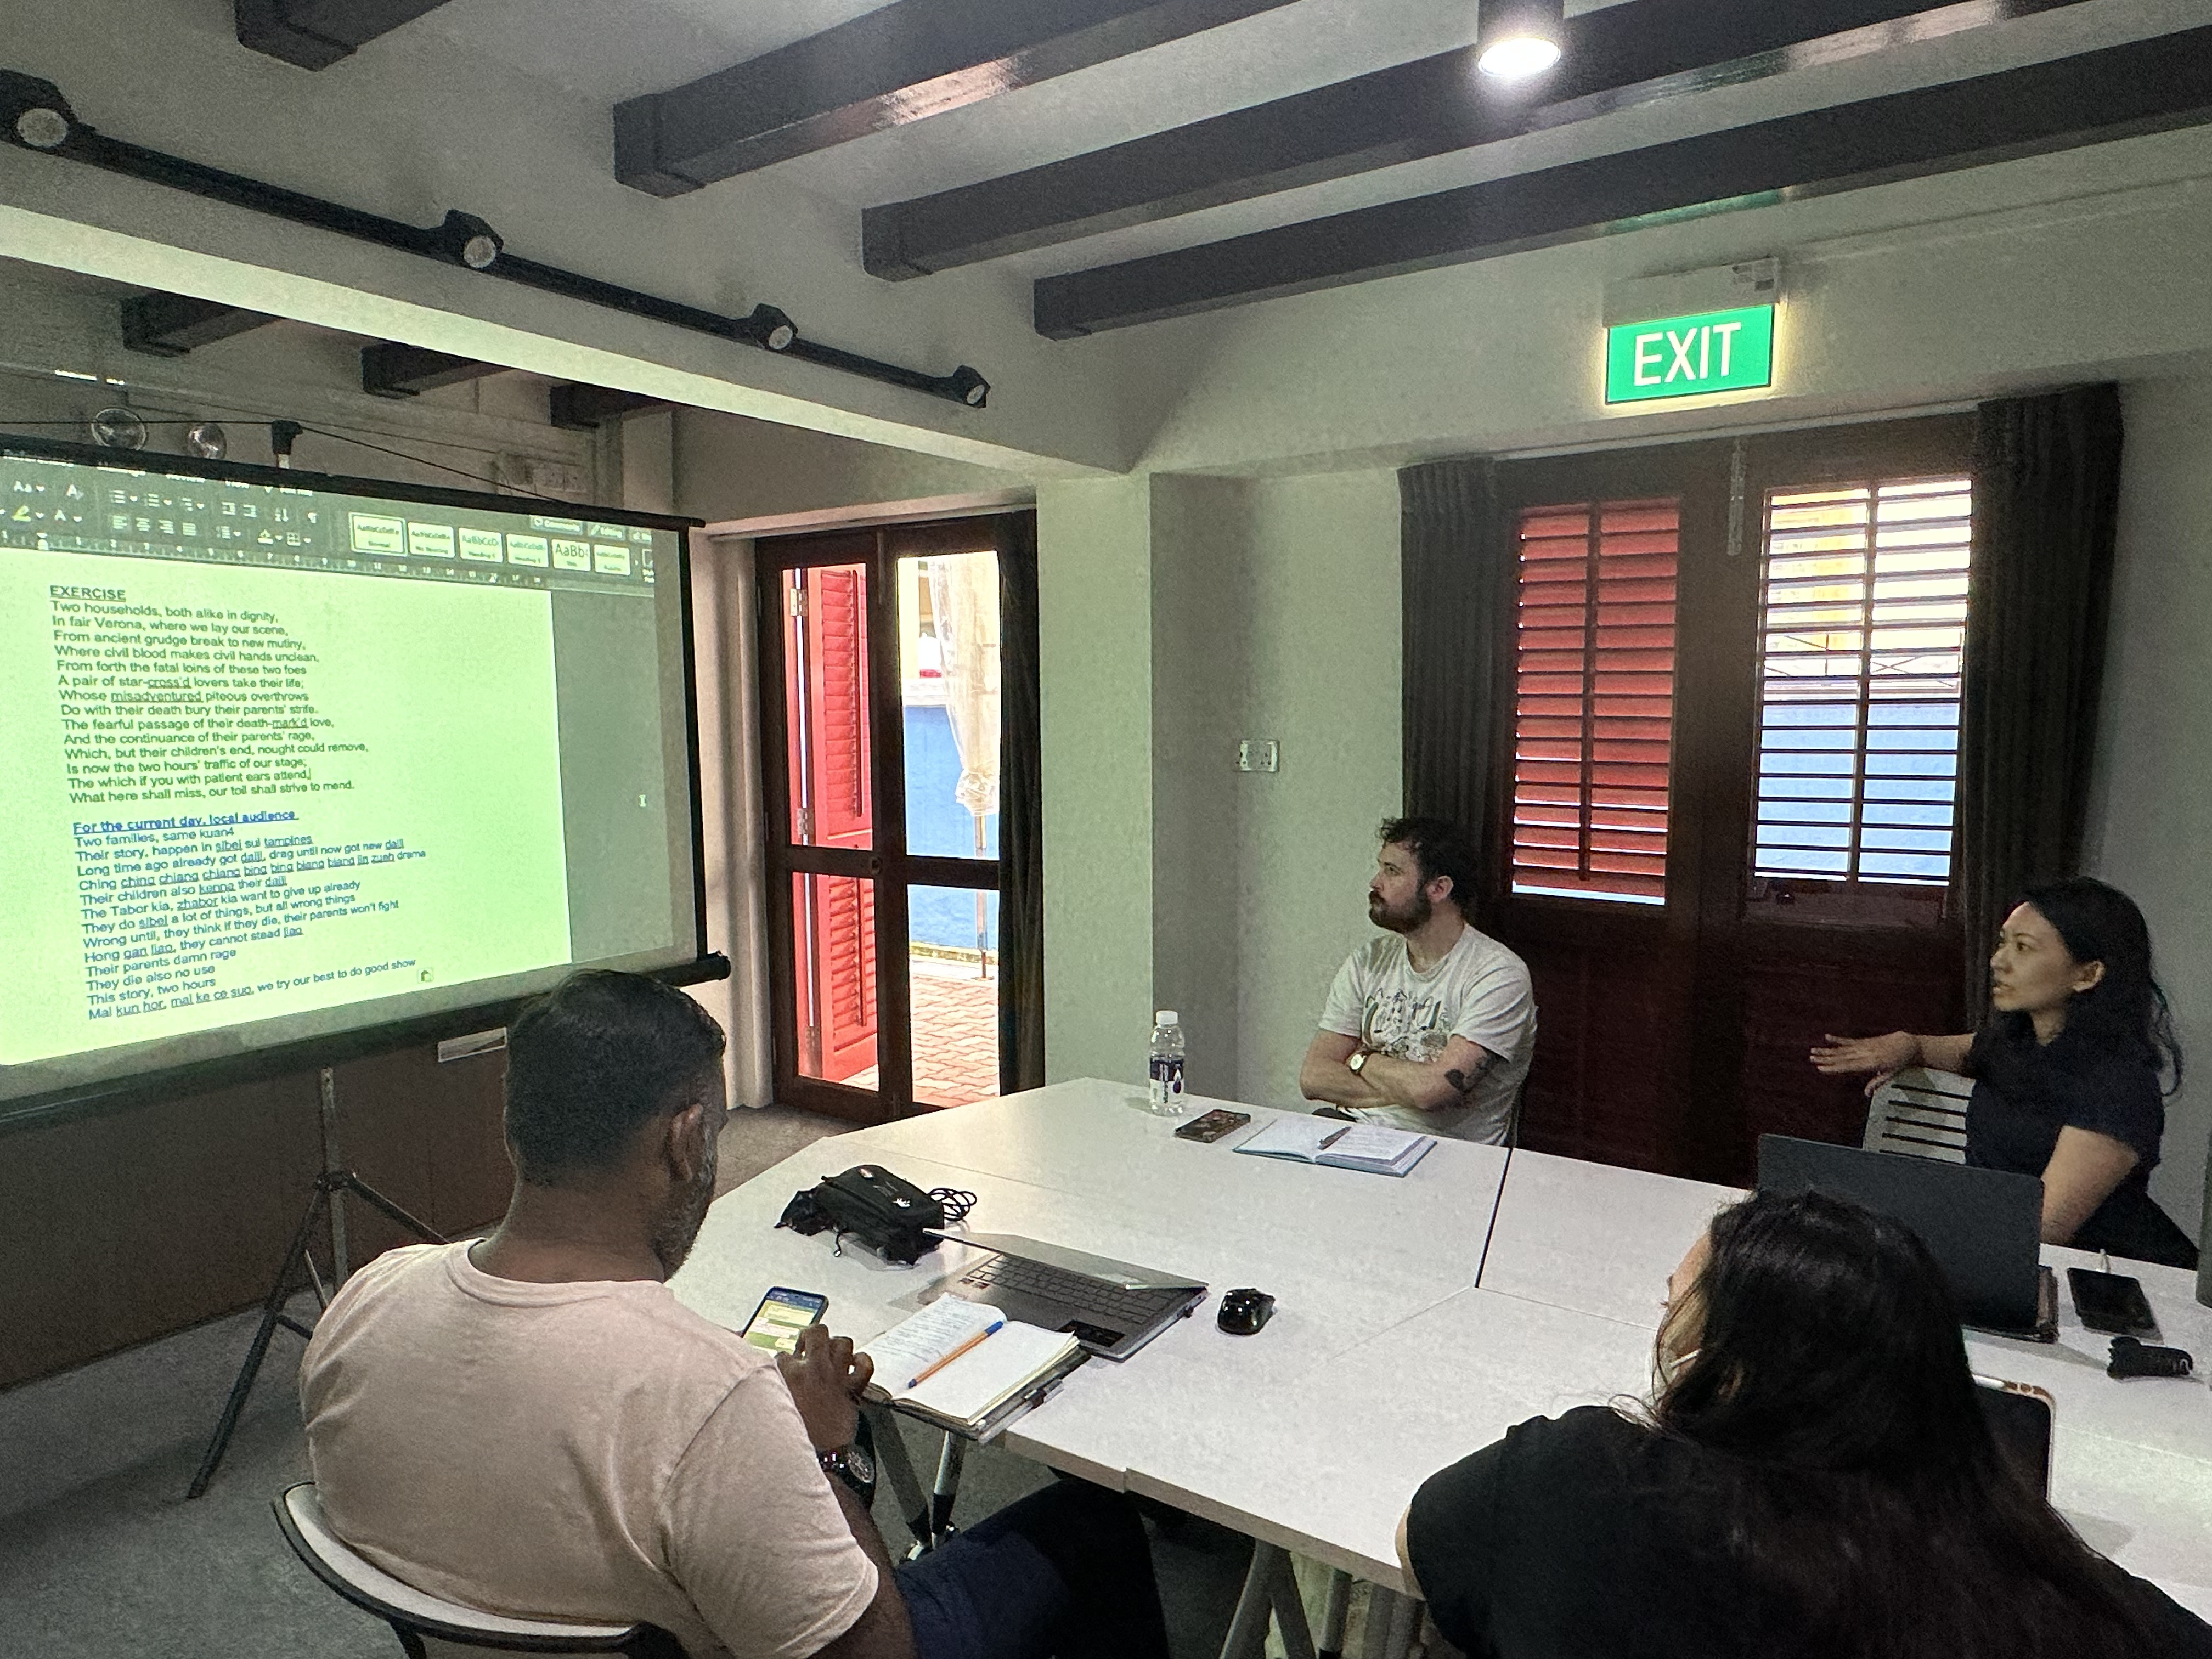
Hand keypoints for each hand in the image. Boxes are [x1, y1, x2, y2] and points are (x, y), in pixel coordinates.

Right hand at [776, 1322, 872, 1452]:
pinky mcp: (852, 1389)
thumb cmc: (796, 1437)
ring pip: (843, 1342)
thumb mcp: (775, 1409)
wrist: (820, 1457)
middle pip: (816, 1332)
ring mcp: (835, 1377)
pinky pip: (864, 1365)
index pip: (782, 1353)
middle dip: (812, 1334)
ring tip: (832, 1354)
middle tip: (809, 1345)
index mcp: (787, 1375)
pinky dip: (862, 1361)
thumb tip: (773, 1380)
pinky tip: (855, 1364)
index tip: (788, 1365)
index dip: (786, 1360)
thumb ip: (774, 1389)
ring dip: (838, 1346)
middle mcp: (813, 1370)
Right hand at [1809, 1031, 1917, 1096]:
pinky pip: (1849, 1040)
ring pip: (1842, 1049)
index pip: (1848, 1066)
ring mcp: (1864, 1046)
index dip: (1833, 1068)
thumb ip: (1877, 1083)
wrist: (1907, 1045)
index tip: (1821, 1068)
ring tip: (1814, 1051)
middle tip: (1812, 1059)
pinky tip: (1827, 1037)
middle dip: (1825, 1058)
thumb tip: (1866, 1094)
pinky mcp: (1865, 1041)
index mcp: (1871, 1063)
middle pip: (1841, 1057)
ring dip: (1827, 1050)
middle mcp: (1865, 1053)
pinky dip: (1838, 1039)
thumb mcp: (1890, 1075)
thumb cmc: (1900, 1062)